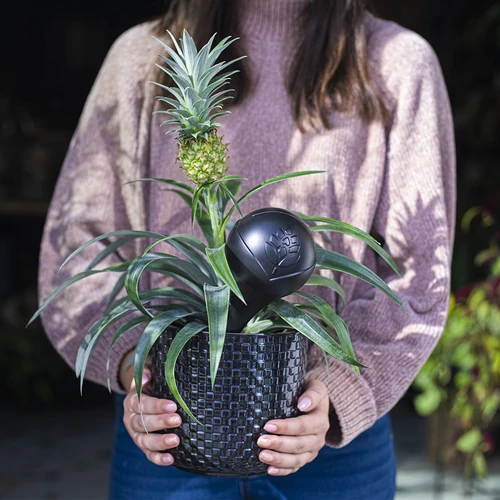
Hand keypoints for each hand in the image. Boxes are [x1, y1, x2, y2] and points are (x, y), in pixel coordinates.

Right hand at [120, 351, 181, 465]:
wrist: (144, 397)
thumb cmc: (151, 386)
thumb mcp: (148, 376)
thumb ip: (146, 374)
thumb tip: (146, 377)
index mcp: (131, 402)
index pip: (141, 404)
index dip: (156, 406)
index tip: (172, 405)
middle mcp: (131, 419)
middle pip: (142, 423)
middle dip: (160, 422)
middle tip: (177, 419)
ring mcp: (136, 435)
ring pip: (144, 441)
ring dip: (160, 442)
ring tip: (175, 440)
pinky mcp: (143, 447)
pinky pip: (148, 455)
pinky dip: (158, 458)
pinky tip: (170, 459)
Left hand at [257, 379, 330, 475]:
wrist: (315, 404)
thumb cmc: (310, 392)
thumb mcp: (316, 387)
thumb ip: (312, 394)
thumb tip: (302, 404)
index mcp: (320, 420)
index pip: (302, 426)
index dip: (286, 427)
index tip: (268, 425)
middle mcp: (318, 438)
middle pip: (299, 445)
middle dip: (279, 444)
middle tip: (260, 441)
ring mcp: (312, 450)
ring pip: (297, 459)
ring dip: (279, 459)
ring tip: (262, 456)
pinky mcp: (305, 458)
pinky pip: (295, 467)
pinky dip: (283, 470)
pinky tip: (269, 470)